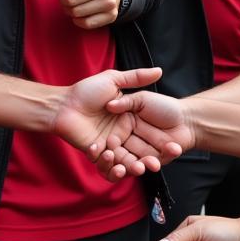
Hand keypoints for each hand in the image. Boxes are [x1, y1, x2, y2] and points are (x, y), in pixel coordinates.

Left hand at [52, 67, 183, 178]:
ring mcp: (108, 145)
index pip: (148, 133)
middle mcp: (120, 133)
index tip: (176, 147)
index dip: (162, 141)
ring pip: (125, 160)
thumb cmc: (87, 91)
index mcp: (128, 118)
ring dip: (133, 167)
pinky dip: (114, 170)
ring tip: (139, 168)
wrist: (63, 106)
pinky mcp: (96, 154)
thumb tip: (160, 70)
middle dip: (150, 158)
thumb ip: (136, 77)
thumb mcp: (113, 80)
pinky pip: (108, 166)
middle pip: (140, 149)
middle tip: (158, 164)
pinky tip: (120, 169)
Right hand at [97, 90, 195, 180]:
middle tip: (112, 160)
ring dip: (129, 166)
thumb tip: (109, 104)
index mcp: (124, 125)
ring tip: (132, 166)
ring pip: (130, 161)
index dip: (103, 144)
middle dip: (114, 158)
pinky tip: (148, 165)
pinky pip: (146, 166)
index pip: (111, 137)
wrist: (189, 118)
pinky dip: (145, 166)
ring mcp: (142, 151)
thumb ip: (126, 102)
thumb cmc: (165, 106)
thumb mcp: (143, 99)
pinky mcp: (153, 160)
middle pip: (118, 152)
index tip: (97, 147)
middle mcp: (130, 140)